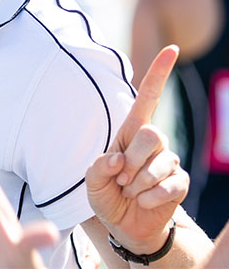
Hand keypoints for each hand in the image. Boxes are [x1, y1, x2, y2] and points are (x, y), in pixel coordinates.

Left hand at [86, 45, 187, 252]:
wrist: (123, 222)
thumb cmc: (106, 192)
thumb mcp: (91, 180)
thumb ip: (97, 167)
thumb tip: (117, 160)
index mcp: (130, 130)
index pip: (149, 96)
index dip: (159, 72)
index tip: (172, 48)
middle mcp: (153, 140)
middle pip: (150, 134)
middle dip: (131, 160)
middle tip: (121, 178)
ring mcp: (168, 160)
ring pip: (159, 163)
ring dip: (138, 183)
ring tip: (130, 190)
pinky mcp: (180, 182)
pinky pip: (170, 185)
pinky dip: (151, 197)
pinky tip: (144, 201)